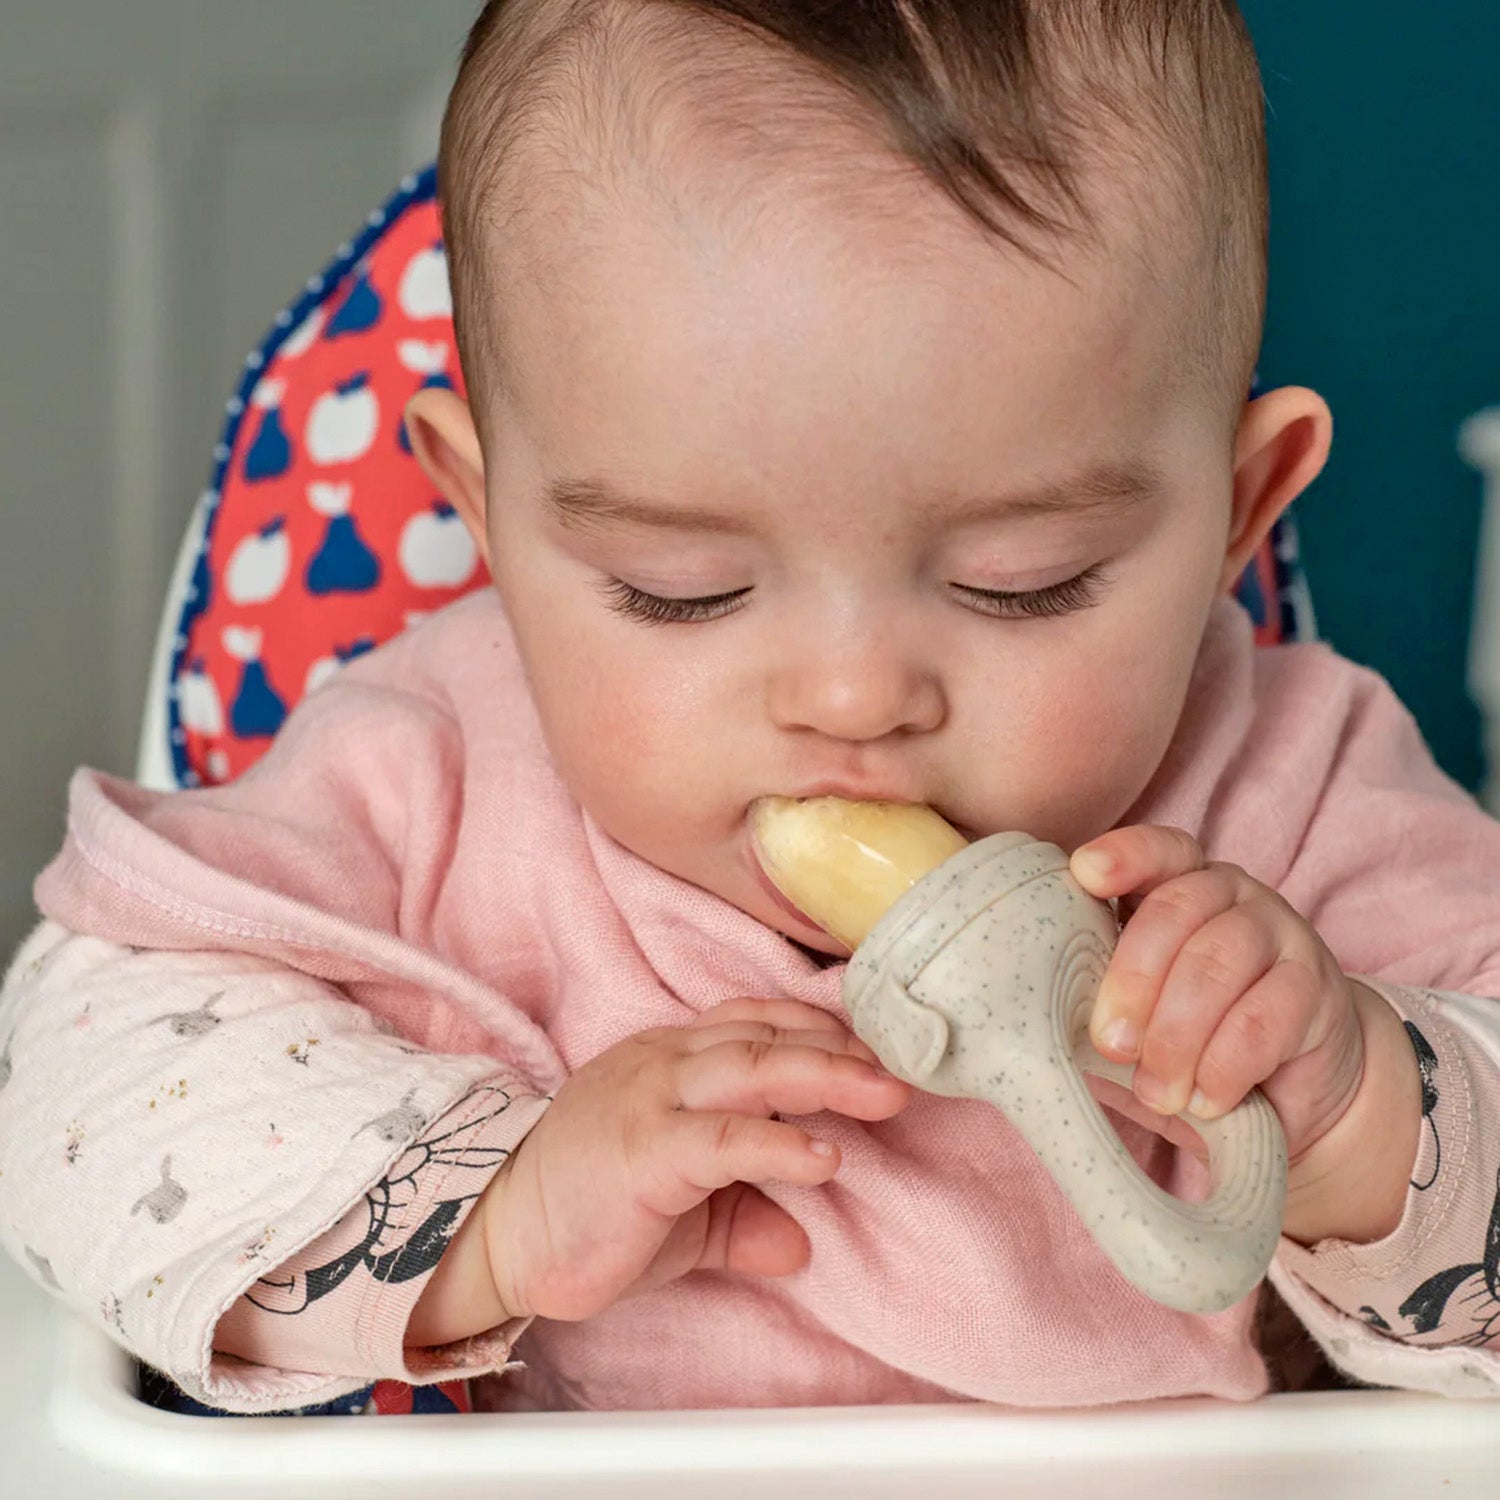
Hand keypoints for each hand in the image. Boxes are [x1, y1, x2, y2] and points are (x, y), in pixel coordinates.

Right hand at [481, 997, 911, 1322]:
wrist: (495, 1236)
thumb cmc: (585, 1212)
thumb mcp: (680, 1212)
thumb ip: (740, 1211)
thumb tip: (800, 1241)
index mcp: (669, 1058)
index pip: (756, 1022)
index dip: (819, 1032)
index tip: (874, 1054)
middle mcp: (663, 1061)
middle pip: (767, 1035)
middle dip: (843, 1050)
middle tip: (904, 1071)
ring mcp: (651, 1098)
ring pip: (754, 1067)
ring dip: (830, 1077)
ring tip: (887, 1097)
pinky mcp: (643, 1150)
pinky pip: (725, 1138)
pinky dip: (782, 1143)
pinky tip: (826, 1158)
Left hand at [1069, 825, 1365, 1166]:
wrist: (1293, 1089)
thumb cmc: (1190, 1042)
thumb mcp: (1138, 1019)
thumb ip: (1098, 1008)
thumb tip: (1034, 1032)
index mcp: (1178, 885)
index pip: (1157, 850)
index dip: (1124, 855)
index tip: (1085, 875)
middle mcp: (1231, 895)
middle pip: (1177, 911)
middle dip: (1134, 980)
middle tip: (1112, 1046)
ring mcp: (1281, 933)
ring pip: (1220, 963)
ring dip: (1178, 1035)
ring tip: (1159, 1090)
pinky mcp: (1316, 988)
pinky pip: (1265, 1018)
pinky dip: (1226, 1064)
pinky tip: (1206, 1099)